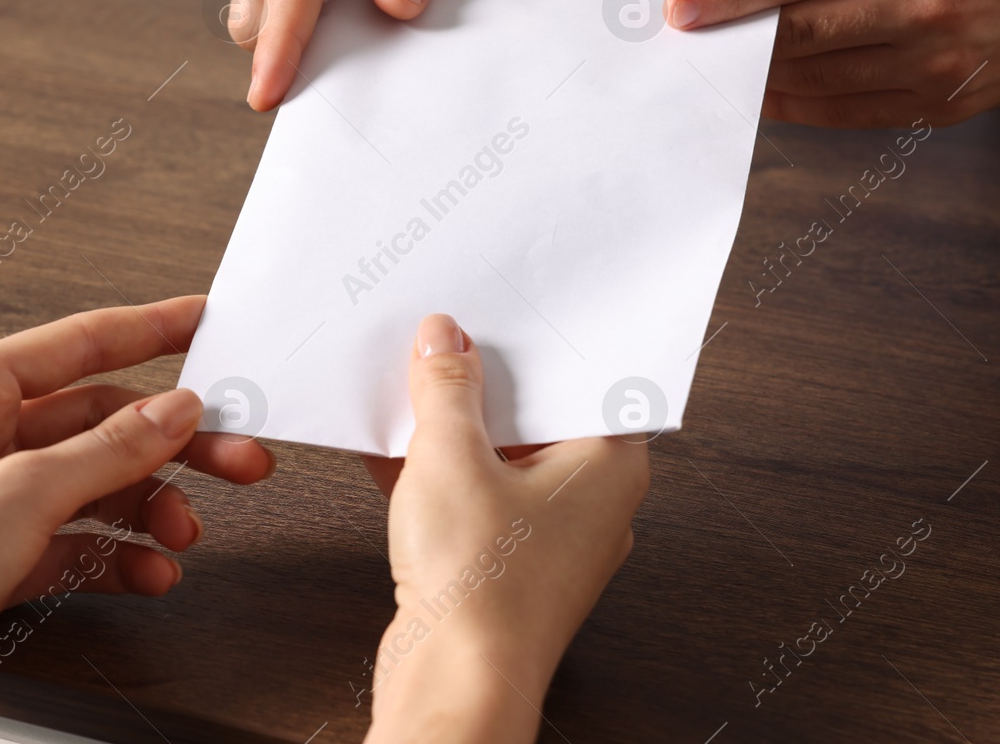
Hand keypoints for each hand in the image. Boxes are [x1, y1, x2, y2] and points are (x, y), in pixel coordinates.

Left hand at [0, 297, 273, 743]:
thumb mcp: (23, 492)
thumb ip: (112, 449)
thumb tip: (175, 409)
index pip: (81, 344)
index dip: (151, 330)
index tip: (206, 322)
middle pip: (105, 423)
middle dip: (173, 443)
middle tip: (235, 454)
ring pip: (100, 486)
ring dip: (151, 508)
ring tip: (186, 531)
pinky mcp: (0, 557)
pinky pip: (82, 544)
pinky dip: (120, 558)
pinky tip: (150, 572)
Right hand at [232, 0, 480, 110]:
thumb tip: (393, 5)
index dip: (282, 42)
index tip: (269, 93)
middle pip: (256, 0)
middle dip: (277, 49)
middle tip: (331, 85)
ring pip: (252, 0)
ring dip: (284, 30)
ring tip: (345, 33)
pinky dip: (287, 13)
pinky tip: (335, 8)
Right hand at [362, 314, 648, 743]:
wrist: (456, 684)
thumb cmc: (483, 587)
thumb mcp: (452, 457)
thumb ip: (448, 390)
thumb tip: (446, 343)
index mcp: (610, 466)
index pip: (586, 379)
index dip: (542, 344)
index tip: (503, 315)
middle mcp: (590, 504)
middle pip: (538, 418)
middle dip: (485, 384)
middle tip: (446, 341)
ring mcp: (547, 540)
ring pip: (500, 461)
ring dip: (452, 430)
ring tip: (407, 388)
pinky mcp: (501, 567)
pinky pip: (473, 501)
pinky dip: (436, 475)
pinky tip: (388, 447)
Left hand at [665, 0, 999, 127]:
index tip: (680, 9)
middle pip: (803, 31)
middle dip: (734, 40)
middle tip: (685, 44)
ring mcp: (939, 58)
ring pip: (821, 77)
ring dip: (759, 77)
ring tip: (714, 69)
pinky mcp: (943, 102)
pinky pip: (850, 112)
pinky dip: (799, 107)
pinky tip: (765, 96)